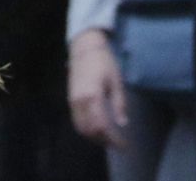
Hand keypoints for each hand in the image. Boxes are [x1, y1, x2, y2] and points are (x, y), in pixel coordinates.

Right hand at [69, 29, 127, 148]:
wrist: (85, 48)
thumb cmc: (104, 63)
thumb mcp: (116, 82)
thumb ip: (119, 105)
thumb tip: (123, 124)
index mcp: (93, 96)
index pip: (103, 126)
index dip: (114, 139)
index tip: (125, 145)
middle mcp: (80, 101)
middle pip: (90, 131)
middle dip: (105, 141)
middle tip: (118, 144)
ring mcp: (73, 101)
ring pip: (81, 128)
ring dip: (95, 137)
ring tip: (109, 139)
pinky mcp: (70, 99)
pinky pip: (77, 121)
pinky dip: (87, 130)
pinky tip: (98, 129)